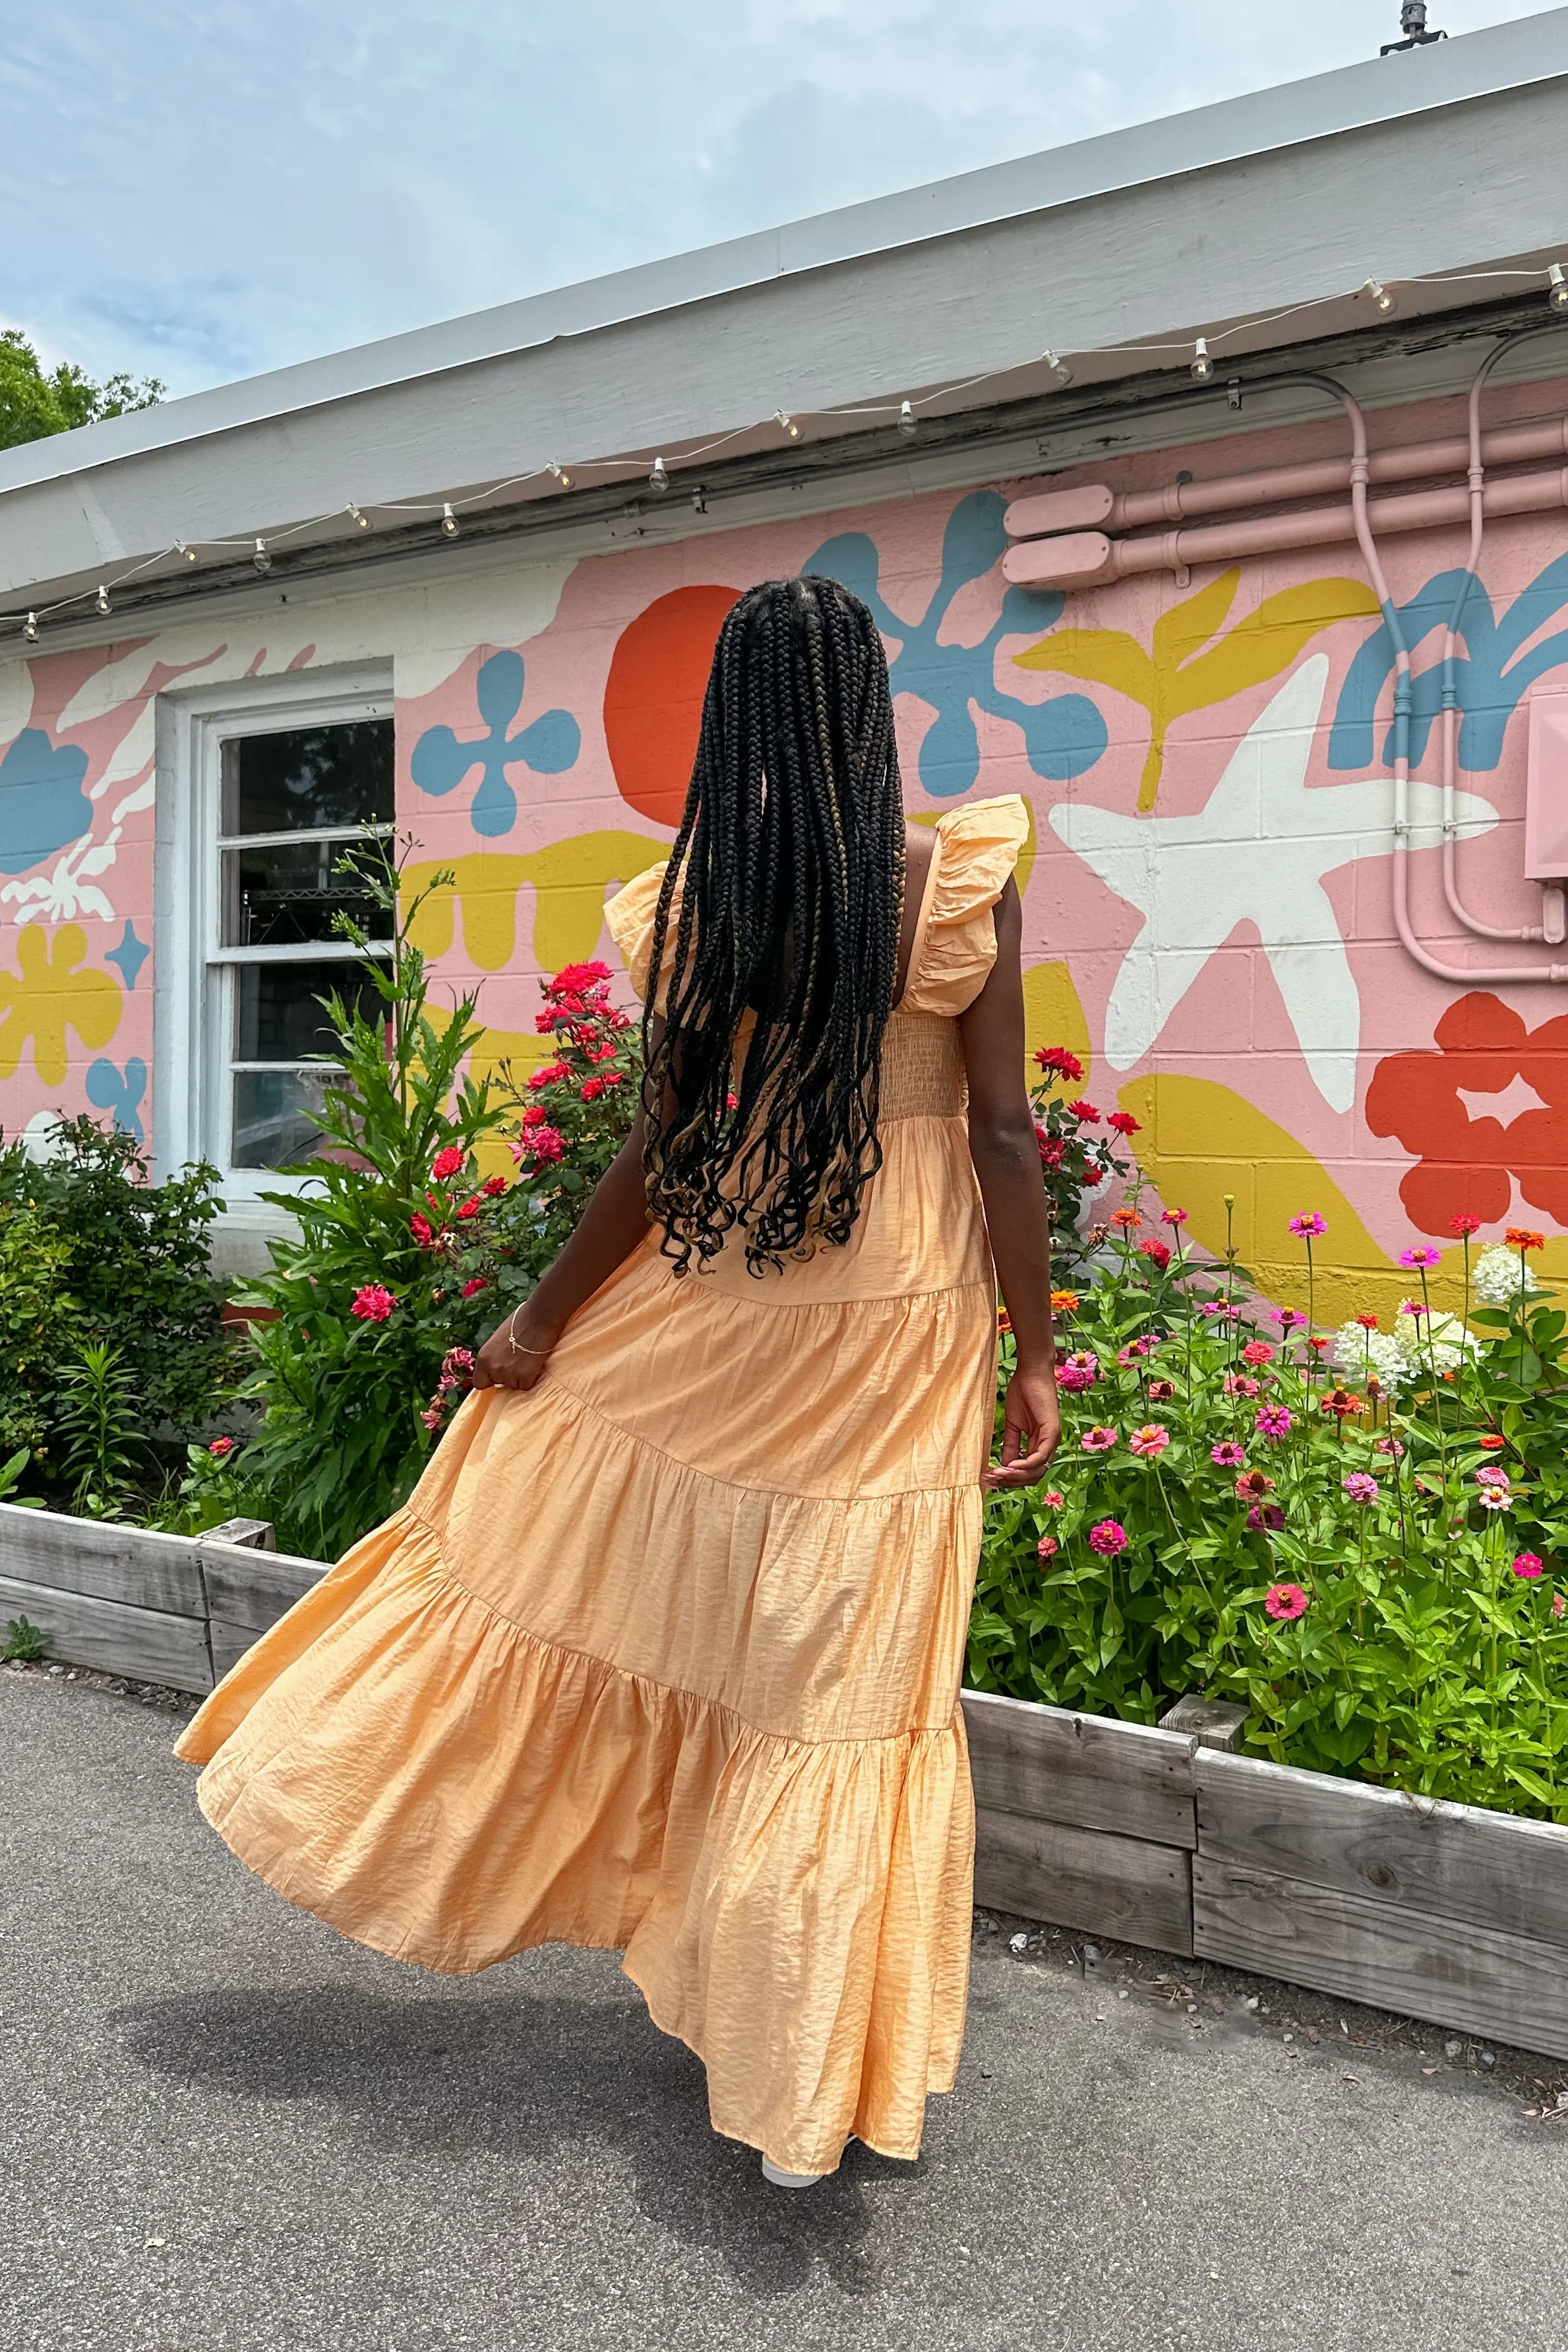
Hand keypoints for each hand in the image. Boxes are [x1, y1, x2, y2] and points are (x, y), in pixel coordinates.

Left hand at [472, 1306, 561, 1392]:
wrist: (538, 1319)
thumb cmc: (520, 1323)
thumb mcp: (497, 1339)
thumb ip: (494, 1355)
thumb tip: (497, 1365)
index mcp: (483, 1357)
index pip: (479, 1382)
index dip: (489, 1379)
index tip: (497, 1375)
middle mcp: (493, 1368)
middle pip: (499, 1384)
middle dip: (507, 1376)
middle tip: (517, 1362)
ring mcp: (509, 1374)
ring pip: (514, 1386)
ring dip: (520, 1377)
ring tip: (527, 1360)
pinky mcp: (525, 1377)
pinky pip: (526, 1385)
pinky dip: (531, 1378)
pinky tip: (533, 1363)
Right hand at [984, 1362, 1060, 1490]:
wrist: (1031, 1373)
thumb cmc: (1023, 1394)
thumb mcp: (1012, 1425)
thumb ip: (1010, 1445)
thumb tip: (1003, 1465)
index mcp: (1039, 1444)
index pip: (1028, 1472)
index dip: (1009, 1479)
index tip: (989, 1478)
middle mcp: (1048, 1445)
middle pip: (1033, 1476)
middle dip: (1010, 1482)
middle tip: (990, 1480)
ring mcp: (1052, 1440)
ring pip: (1037, 1471)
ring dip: (1016, 1476)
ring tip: (997, 1474)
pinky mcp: (1052, 1432)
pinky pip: (1040, 1456)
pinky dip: (1025, 1464)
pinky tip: (1010, 1466)